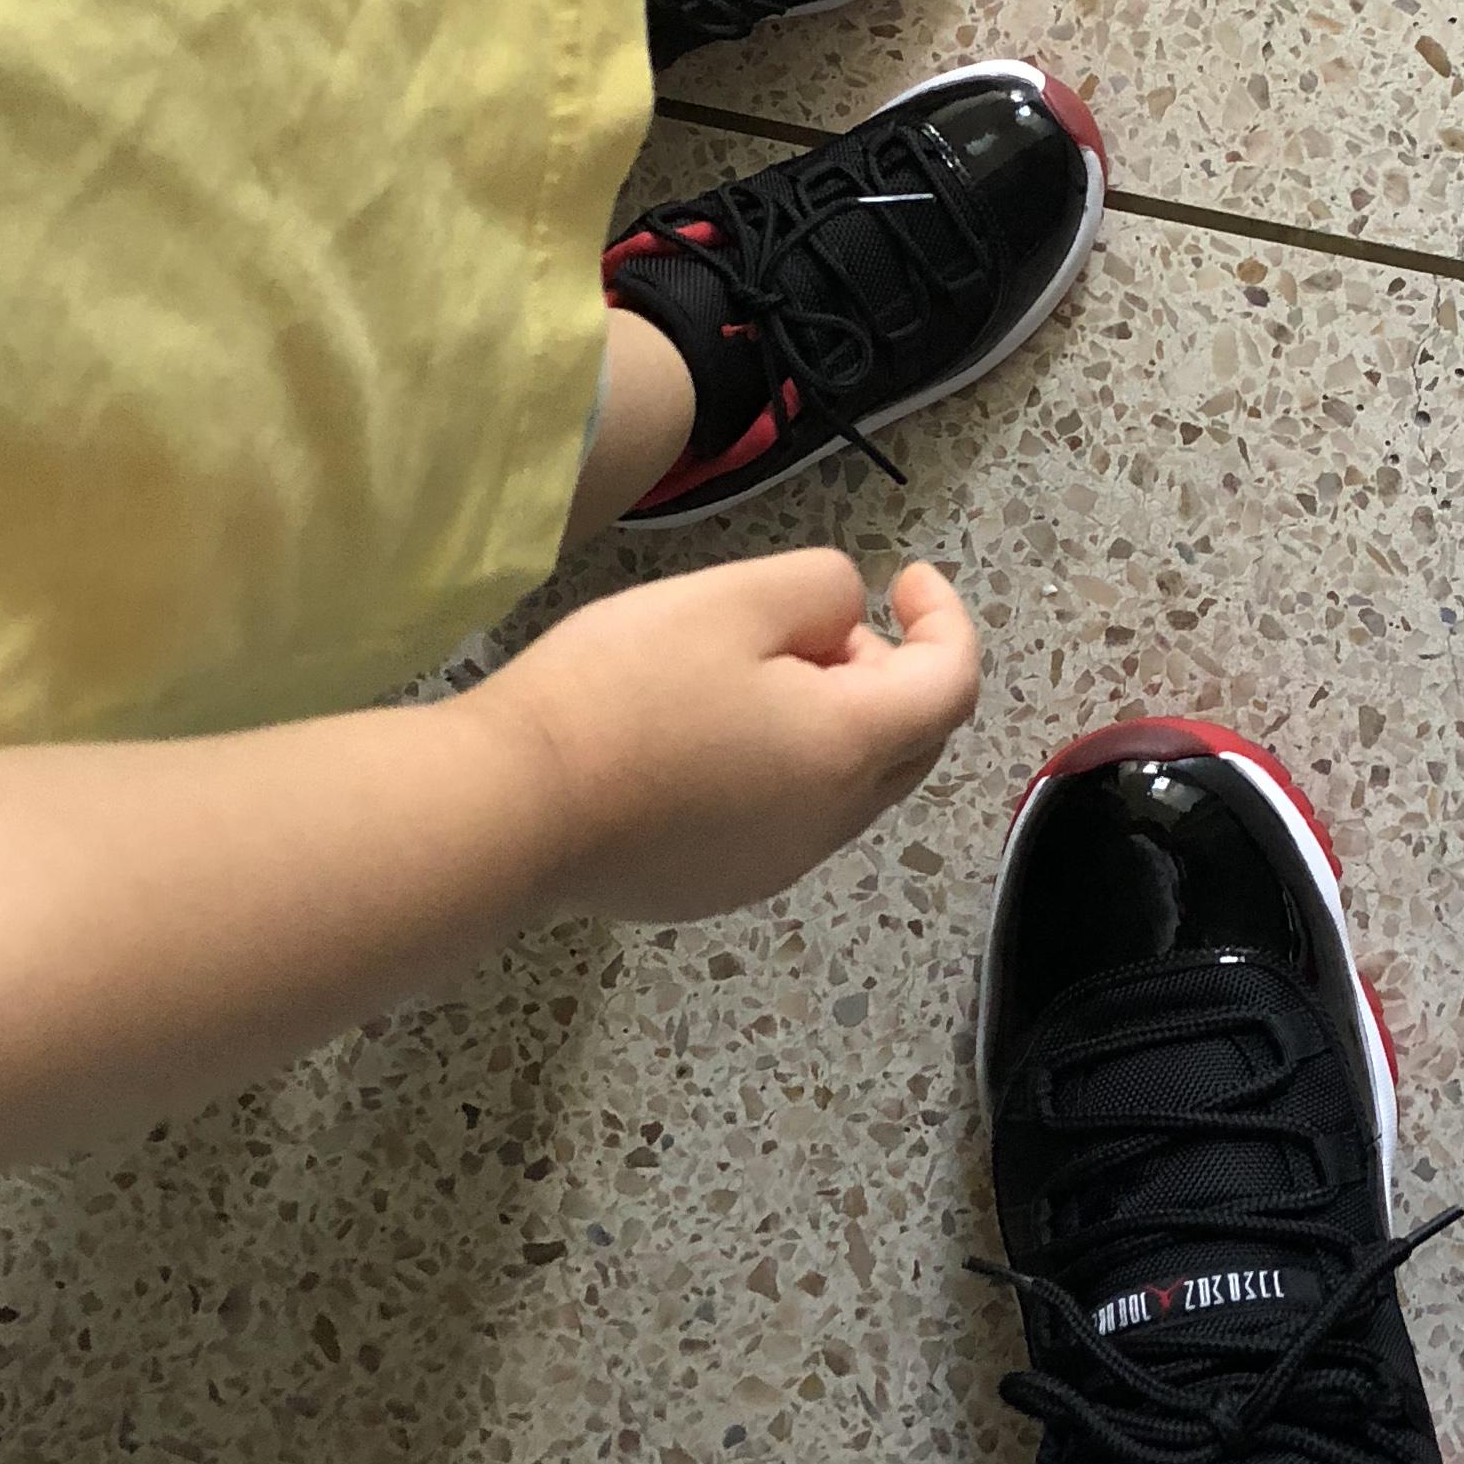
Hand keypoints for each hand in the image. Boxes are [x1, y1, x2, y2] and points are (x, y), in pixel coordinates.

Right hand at [475, 550, 981, 920]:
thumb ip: (821, 590)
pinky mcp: (718, 888)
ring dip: (833, 719)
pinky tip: (703, 734)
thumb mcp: (732, 597)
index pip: (952, 685)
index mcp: (849, 749)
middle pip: (910, 742)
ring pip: (848, 784)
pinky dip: (784, 765)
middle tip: (818, 626)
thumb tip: (847, 622)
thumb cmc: (623, 690)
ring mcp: (775, 866)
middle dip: (890, 672)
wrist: (511, 808)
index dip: (947, 619)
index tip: (906, 576)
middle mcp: (831, 823)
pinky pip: (787, 817)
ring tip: (748, 670)